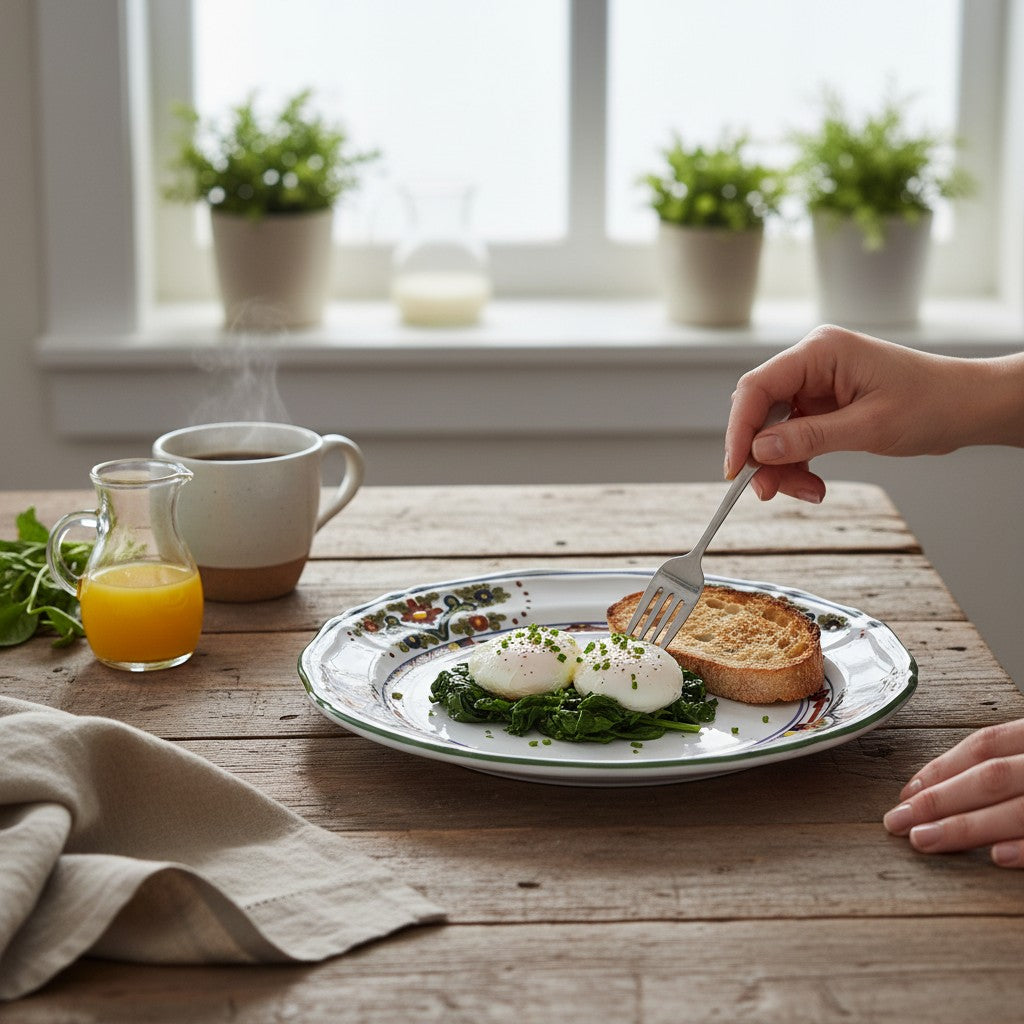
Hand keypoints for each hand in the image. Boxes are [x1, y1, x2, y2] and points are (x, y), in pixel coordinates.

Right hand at [723, 325, 1023, 501]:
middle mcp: (813, 363)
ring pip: (775, 431)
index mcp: (821, 352)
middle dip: (761, 455)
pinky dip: (798, 464)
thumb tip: (759, 450)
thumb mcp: (868, 427)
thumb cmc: (932, 403)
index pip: (757, 388)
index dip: (739, 430)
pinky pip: (795, 437)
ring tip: (806, 492)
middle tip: (767, 490)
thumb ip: (808, 438)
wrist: (968, 407)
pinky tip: (814, 485)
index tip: (735, 468)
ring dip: (782, 466)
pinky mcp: (825, 405)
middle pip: (761, 411)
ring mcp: (817, 384)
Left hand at [883, 719, 1023, 867]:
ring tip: (923, 840)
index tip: (905, 793)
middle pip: (991, 777)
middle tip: (897, 822)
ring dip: (967, 826)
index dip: (941, 768)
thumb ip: (1005, 762)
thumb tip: (944, 786)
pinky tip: (995, 857)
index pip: (985, 745)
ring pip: (1019, 810)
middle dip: (939, 800)